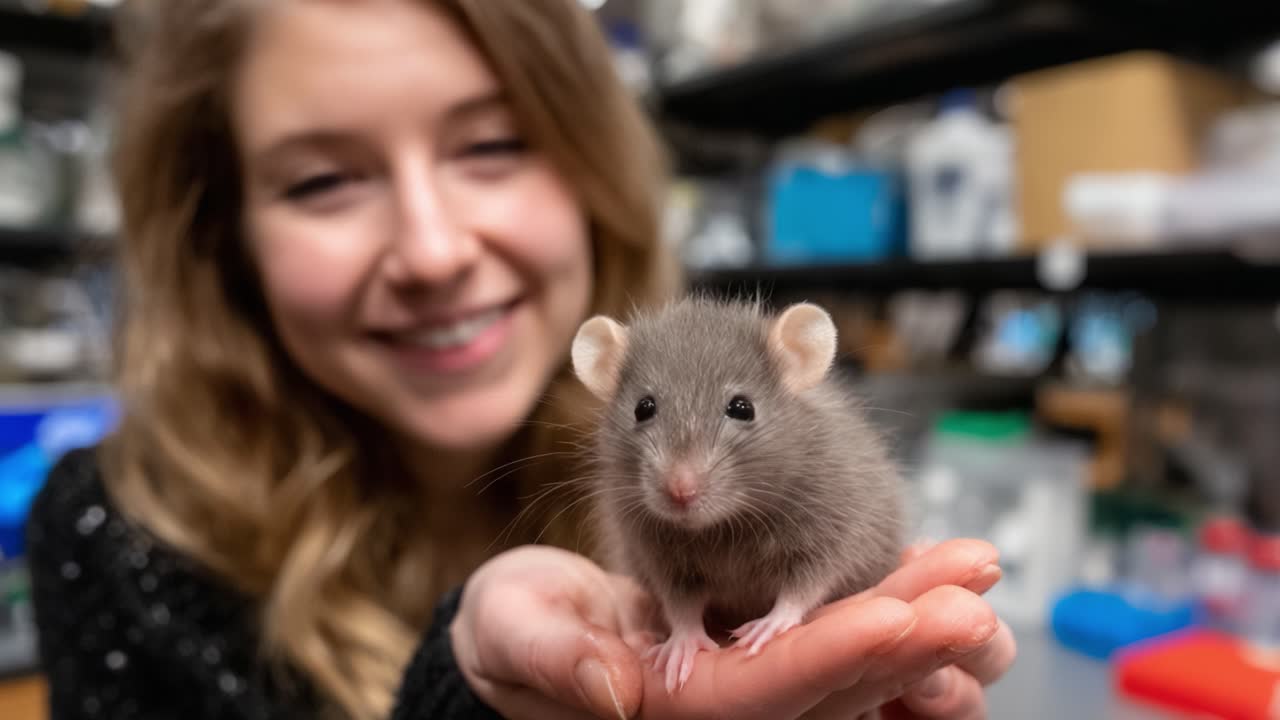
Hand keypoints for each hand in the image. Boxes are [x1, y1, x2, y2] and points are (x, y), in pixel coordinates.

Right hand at [450, 539, 1012, 719]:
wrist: (529, 625)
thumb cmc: (513, 630)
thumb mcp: (512, 635)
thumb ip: (555, 659)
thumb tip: (618, 687)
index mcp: (675, 705)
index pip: (767, 689)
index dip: (835, 656)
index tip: (903, 615)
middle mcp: (728, 702)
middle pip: (831, 683)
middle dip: (906, 639)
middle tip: (977, 596)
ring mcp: (752, 678)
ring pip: (849, 658)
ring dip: (918, 615)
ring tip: (981, 570)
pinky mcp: (764, 649)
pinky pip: (838, 633)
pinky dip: (892, 600)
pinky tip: (943, 572)